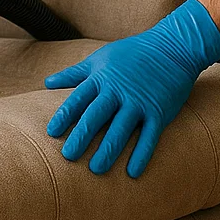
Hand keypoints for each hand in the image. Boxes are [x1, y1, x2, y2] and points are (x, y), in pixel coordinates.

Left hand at [43, 0, 219, 177]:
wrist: (172, 47)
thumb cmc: (131, 53)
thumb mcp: (100, 58)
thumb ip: (74, 73)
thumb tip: (46, 83)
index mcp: (102, 77)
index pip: (79, 99)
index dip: (65, 116)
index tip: (51, 133)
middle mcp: (118, 91)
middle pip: (96, 116)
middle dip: (82, 136)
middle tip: (68, 157)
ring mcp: (139, 102)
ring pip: (121, 129)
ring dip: (108, 150)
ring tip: (96, 169)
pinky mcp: (159, 111)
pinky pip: (149, 137)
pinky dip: (141, 154)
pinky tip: (132, 172)